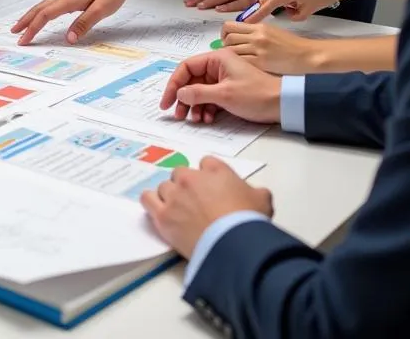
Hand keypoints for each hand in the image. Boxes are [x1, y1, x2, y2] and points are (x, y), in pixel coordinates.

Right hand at [10, 0, 131, 44]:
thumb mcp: (101, 9)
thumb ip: (84, 23)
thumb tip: (69, 38)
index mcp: (69, 0)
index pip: (44, 15)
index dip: (32, 28)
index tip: (24, 40)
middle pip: (39, 8)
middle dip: (26, 21)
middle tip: (15, 32)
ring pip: (44, 5)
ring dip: (32, 15)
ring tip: (23, 25)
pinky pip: (51, 3)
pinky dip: (42, 11)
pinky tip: (44, 15)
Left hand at [141, 156, 273, 258]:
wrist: (233, 244)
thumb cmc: (248, 221)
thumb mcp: (262, 200)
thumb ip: (256, 192)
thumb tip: (256, 195)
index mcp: (214, 170)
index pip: (206, 164)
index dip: (209, 177)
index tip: (213, 190)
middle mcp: (190, 177)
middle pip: (181, 174)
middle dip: (187, 186)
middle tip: (196, 204)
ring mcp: (174, 195)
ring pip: (164, 187)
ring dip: (170, 196)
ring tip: (179, 212)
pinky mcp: (163, 215)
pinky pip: (147, 200)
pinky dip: (151, 202)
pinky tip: (157, 209)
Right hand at [159, 48, 281, 125]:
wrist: (283, 105)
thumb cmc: (255, 95)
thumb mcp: (224, 95)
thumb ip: (198, 93)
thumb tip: (179, 94)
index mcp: (216, 58)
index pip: (186, 67)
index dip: (173, 84)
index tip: (166, 102)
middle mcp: (218, 65)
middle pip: (191, 80)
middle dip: (184, 98)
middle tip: (179, 116)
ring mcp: (224, 78)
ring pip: (200, 90)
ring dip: (195, 106)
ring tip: (195, 120)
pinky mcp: (230, 90)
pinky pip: (210, 97)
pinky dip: (206, 108)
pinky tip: (207, 119)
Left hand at [221, 21, 320, 74]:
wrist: (307, 56)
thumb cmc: (292, 45)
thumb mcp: (272, 31)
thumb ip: (256, 31)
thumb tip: (240, 34)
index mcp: (259, 27)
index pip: (231, 25)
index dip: (224, 33)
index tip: (226, 39)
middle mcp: (256, 36)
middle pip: (228, 37)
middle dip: (224, 44)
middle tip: (229, 51)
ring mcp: (258, 50)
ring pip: (231, 50)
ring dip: (230, 56)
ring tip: (234, 60)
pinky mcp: (261, 63)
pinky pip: (241, 62)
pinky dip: (238, 64)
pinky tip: (241, 67)